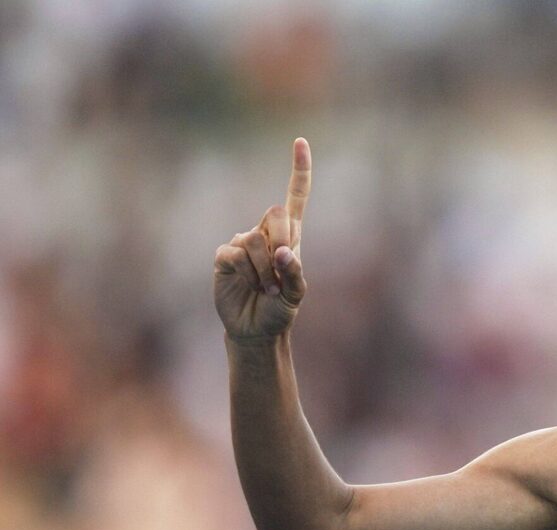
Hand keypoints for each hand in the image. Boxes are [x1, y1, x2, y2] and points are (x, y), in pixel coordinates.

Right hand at [213, 137, 311, 341]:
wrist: (256, 328)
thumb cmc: (280, 308)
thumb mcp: (296, 293)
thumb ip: (293, 272)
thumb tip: (282, 252)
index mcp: (289, 236)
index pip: (295, 197)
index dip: (299, 171)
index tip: (300, 141)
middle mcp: (265, 234)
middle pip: (274, 214)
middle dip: (282, 240)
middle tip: (281, 269)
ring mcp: (242, 243)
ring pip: (254, 240)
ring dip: (265, 269)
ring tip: (267, 288)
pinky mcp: (225, 256)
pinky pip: (236, 254)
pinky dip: (248, 273)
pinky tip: (252, 286)